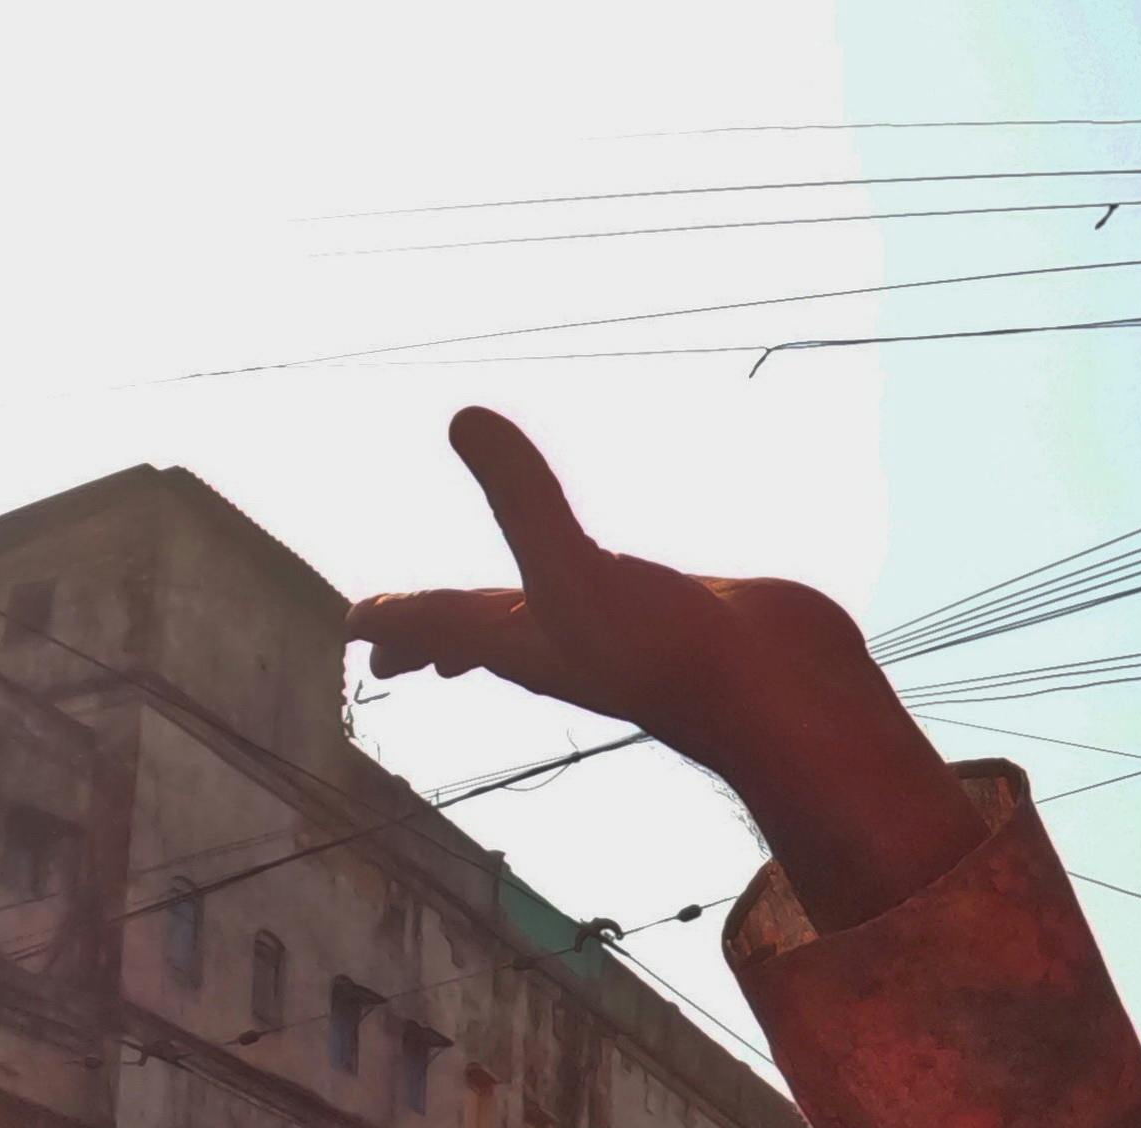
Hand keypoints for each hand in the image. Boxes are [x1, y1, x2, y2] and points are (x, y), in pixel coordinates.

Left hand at [352, 411, 981, 929]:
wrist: (784, 699)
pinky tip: (607, 592)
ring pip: (546, 629)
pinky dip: (585, 595)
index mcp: (528, 644)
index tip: (355, 626)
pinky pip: (610, 604)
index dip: (396, 621)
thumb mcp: (579, 569)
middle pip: (482, 642)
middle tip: (392, 659)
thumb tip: (462, 416)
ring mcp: (623, 635)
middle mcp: (568, 645)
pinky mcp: (677, 620)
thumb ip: (522, 497)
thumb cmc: (674, 655)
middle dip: (435, 643)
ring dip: (504, 630)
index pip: (441, 628)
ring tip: (481, 635)